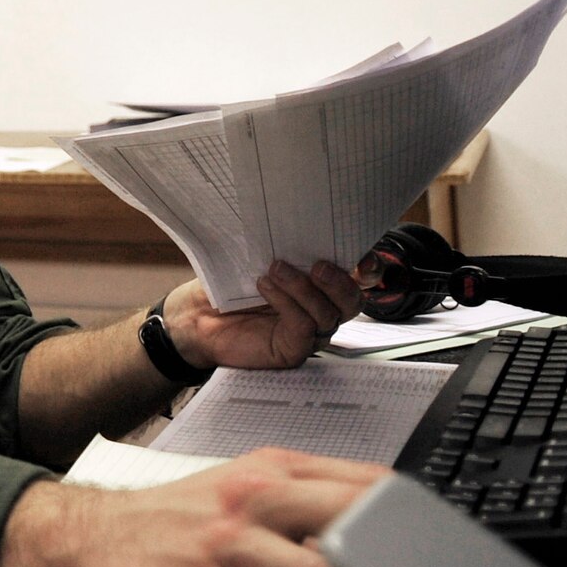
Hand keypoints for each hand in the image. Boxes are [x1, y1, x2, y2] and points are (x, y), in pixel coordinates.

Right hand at [0, 449, 385, 566]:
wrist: (97, 535)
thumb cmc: (178, 519)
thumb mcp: (242, 487)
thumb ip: (303, 498)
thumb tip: (376, 526)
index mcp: (272, 468)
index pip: (366, 483)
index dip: (413, 519)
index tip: (440, 551)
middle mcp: (257, 498)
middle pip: (356, 528)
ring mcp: (236, 545)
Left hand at [170, 261, 363, 370]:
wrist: (197, 314)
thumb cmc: (229, 282)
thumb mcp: (257, 256)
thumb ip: (282, 244)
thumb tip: (293, 216)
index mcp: (321, 284)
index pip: (359, 280)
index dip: (369, 270)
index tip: (361, 259)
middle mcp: (322, 309)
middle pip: (352, 301)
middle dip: (341, 282)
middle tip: (318, 265)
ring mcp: (309, 333)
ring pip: (327, 314)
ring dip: (304, 289)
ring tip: (276, 269)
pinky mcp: (292, 350)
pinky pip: (303, 329)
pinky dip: (288, 304)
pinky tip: (266, 286)